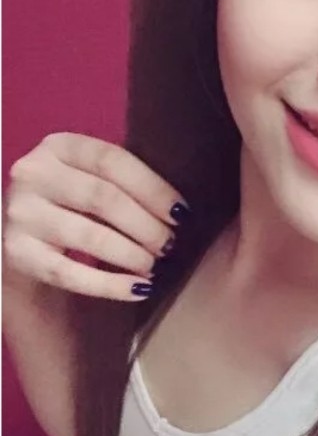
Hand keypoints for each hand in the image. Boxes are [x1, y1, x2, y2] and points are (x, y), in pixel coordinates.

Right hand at [3, 133, 187, 300]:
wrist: (24, 233)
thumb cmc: (76, 201)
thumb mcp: (93, 176)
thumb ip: (126, 180)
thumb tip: (181, 208)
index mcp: (59, 146)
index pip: (113, 161)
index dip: (153, 188)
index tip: (182, 213)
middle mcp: (32, 172)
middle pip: (103, 198)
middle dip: (146, 225)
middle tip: (171, 244)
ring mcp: (19, 212)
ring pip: (88, 235)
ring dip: (131, 254)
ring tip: (156, 265)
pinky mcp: (15, 252)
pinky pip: (68, 273)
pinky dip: (109, 285)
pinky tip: (139, 289)